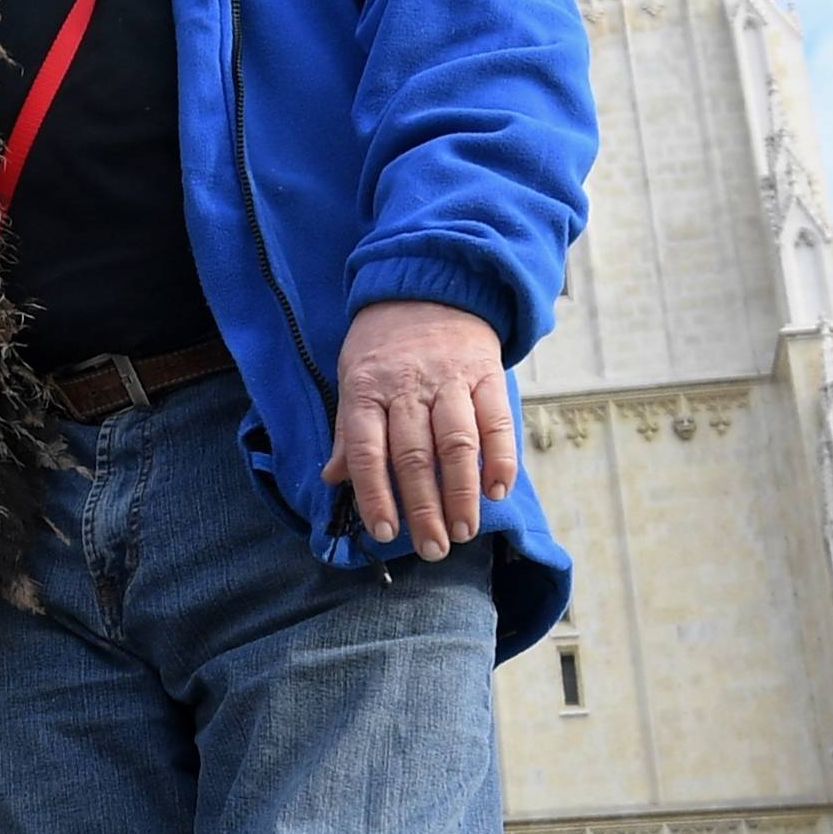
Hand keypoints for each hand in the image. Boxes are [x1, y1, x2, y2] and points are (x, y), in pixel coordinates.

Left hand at [324, 300, 514, 559]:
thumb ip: (347, 429)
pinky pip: (496, 420)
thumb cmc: (385, 341)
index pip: (366, 449)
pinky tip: (498, 489)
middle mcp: (408, 385)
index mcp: (367, 388)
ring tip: (464, 531)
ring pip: (456, 442)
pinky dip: (500, 458)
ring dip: (462, 493)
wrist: (432, 284)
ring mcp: (450, 379)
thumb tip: (332, 478)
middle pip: (414, 455)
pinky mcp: (486, 373)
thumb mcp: (353, 375)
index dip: (374, 494)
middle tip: (432, 549)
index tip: (384, 532)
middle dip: (423, 508)